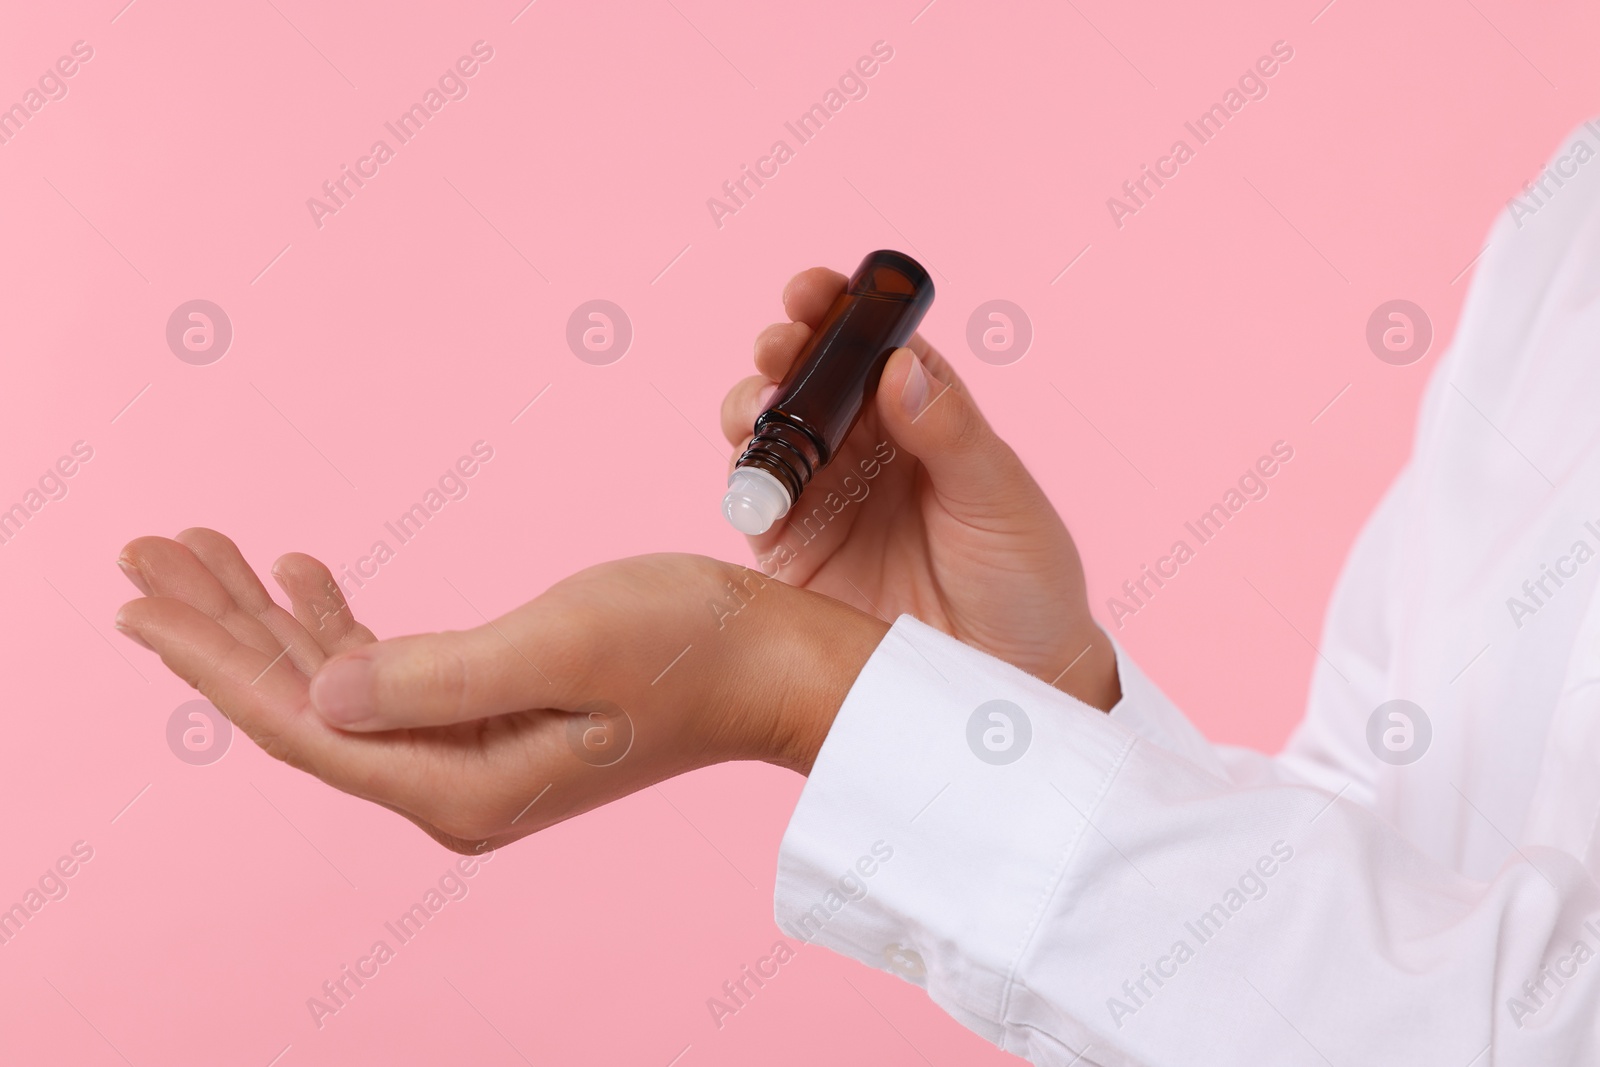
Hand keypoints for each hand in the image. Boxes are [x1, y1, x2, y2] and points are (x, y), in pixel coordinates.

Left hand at [113, 530, 885, 852]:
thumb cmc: (690, 647)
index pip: (300, 724)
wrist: (775, 666)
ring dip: (269, 617)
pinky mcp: (491, 717)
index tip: (136, 596)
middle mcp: (449, 783)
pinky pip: (385, 673)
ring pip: (335, 684)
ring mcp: (468, 754)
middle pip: (300, 704)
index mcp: (457, 784)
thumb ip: (434, 680)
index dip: (211, 659)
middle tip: (143, 552)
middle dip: (219, 627)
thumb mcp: (561, 648)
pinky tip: (303, 574)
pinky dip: (337, 621)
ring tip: (201, 550)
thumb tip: (315, 699)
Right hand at [721, 267, 1119, 710]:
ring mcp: (824, 497)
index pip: (873, 346)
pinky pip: (752, 498)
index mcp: (923, 419)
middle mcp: (866, 449)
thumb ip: (949, 434)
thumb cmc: (1027, 585)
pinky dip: (741, 473)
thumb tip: (898, 366)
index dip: (840, 310)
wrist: (1004, 685)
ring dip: (754, 402)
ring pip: (770, 428)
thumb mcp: (1001, 502)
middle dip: (785, 348)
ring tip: (761, 404)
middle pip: (810, 377)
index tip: (816, 291)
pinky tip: (752, 465)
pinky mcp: (791, 551)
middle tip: (780, 343)